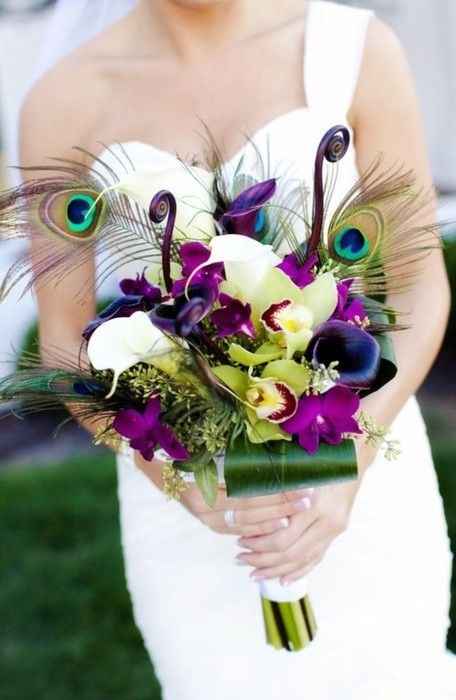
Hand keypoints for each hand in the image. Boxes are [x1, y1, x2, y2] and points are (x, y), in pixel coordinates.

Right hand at [134, 450, 313, 537]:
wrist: (149, 460)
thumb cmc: (177, 445)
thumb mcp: (203, 443)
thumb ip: (233, 448)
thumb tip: (270, 438)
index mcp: (200, 487)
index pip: (248, 496)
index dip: (275, 494)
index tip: (301, 487)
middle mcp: (201, 507)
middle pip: (249, 512)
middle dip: (281, 507)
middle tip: (308, 500)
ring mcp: (202, 516)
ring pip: (243, 525)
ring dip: (272, 520)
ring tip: (296, 513)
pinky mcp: (204, 519)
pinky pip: (233, 528)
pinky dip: (255, 529)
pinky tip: (274, 525)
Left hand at [236, 440, 375, 583]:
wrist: (352, 463)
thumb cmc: (319, 462)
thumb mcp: (298, 472)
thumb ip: (278, 492)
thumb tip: (244, 506)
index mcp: (314, 505)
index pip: (283, 537)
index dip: (259, 544)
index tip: (240, 541)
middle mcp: (326, 522)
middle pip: (291, 553)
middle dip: (263, 560)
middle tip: (240, 559)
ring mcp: (333, 531)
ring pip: (302, 560)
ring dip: (276, 570)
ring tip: (254, 574)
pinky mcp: (335, 535)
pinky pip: (316, 559)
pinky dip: (298, 571)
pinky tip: (282, 580)